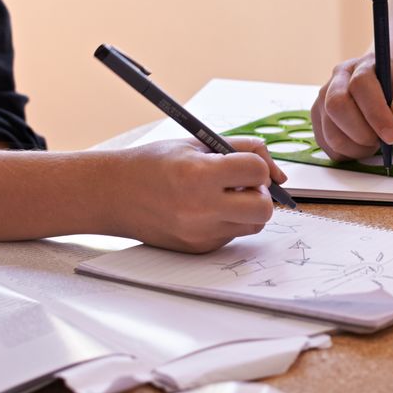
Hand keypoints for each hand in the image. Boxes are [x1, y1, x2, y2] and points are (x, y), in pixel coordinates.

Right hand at [102, 137, 285, 252]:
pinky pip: (232, 235)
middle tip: (242, 185)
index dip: (257, 165)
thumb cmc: (154, 163)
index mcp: (199, 174)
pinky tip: (205, 209)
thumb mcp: (196, 143)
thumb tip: (279, 174)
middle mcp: (200, 208)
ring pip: (254, 225)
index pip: (257, 172)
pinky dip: (228, 221)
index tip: (245, 165)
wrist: (113, 193)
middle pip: (264, 209)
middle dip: (261, 194)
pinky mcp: (198, 249)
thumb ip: (242, 149)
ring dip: (248, 209)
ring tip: (224, 196)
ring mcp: (199, 233)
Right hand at [311, 53, 392, 159]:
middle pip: (336, 105)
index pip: (361, 84)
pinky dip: (348, 153)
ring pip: (330, 130)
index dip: (375, 113)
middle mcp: (337, 79)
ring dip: (356, 147)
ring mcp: (323, 99)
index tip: (391, 135)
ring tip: (374, 144)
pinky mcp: (318, 120)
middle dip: (362, 133)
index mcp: (364, 65)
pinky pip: (327, 145)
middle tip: (382, 143)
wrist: (385, 93)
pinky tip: (362, 146)